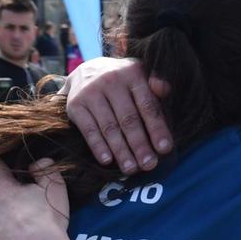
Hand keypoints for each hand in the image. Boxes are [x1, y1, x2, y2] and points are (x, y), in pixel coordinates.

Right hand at [64, 57, 172, 174]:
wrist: (86, 71)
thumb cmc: (122, 81)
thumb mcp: (140, 76)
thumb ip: (155, 84)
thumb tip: (165, 89)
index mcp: (132, 73)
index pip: (147, 105)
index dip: (157, 128)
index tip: (164, 149)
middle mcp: (111, 80)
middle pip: (128, 119)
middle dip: (140, 145)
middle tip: (149, 165)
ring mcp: (91, 92)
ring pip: (109, 127)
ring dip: (121, 151)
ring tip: (131, 169)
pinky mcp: (75, 105)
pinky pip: (89, 130)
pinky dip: (98, 147)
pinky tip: (107, 161)